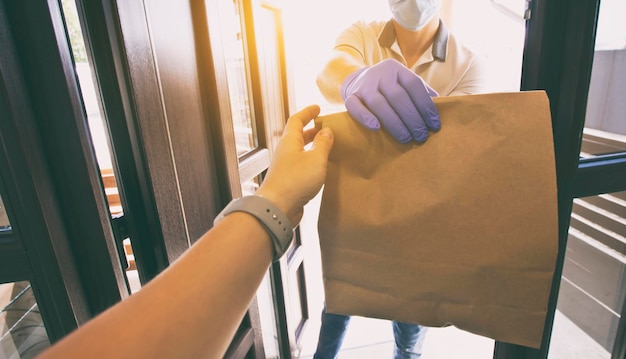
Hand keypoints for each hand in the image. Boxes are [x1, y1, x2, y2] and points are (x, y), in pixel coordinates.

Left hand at [256, 105, 333, 224]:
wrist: (277, 207)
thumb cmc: (295, 181)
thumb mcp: (316, 159)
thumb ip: (323, 144)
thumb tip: (327, 131)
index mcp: (289, 141)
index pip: (296, 120)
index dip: (307, 112)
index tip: (317, 108)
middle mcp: (285, 152)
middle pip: (296, 135)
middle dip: (311, 130)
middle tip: (324, 128)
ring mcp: (285, 167)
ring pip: (299, 151)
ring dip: (312, 147)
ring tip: (326, 147)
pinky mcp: (288, 181)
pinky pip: (300, 165)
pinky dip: (311, 162)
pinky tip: (320, 168)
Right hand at [341, 58, 439, 142]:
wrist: (356, 80)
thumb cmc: (388, 87)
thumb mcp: (404, 83)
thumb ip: (421, 92)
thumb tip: (442, 105)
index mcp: (397, 69)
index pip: (414, 85)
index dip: (426, 106)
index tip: (435, 124)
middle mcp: (381, 74)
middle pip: (398, 97)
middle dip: (412, 119)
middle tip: (421, 136)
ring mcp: (364, 85)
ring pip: (379, 104)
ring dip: (394, 123)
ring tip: (406, 138)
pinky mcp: (350, 95)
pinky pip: (355, 106)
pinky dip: (365, 117)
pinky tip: (377, 128)